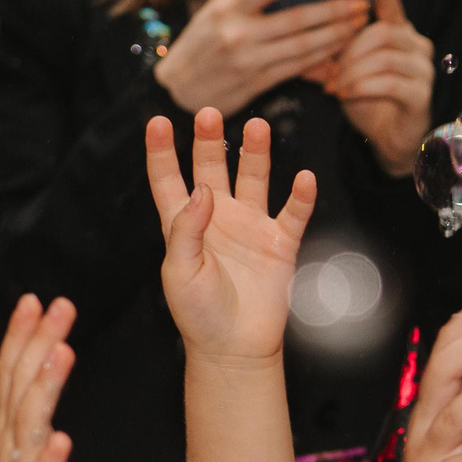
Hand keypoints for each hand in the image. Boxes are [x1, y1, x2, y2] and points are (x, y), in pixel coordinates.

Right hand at [0, 294, 76, 461]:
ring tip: (63, 352)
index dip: (21, 336)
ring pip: (30, 425)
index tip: (35, 298)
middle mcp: (10, 447)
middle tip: (57, 305)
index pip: (10, 373)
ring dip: (45, 388)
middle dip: (39, 344)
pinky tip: (62, 438)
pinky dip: (50, 460)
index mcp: (6, 432)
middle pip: (22, 387)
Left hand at [146, 109, 317, 362]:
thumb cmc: (198, 314)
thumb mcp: (178, 271)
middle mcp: (217, 218)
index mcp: (184, 224)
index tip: (157, 122)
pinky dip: (300, 196)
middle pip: (211, 168)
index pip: (168, 179)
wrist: (235, 348)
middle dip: (209, 140)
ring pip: (253, 179)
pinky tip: (303, 177)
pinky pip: (293, 213)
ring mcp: (250, 228)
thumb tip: (203, 189)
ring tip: (257, 126)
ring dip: (255, 153)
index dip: (161, 151)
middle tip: (210, 113)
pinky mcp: (279, 244)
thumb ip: (186, 228)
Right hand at [155, 0, 368, 118]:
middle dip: (333, 11)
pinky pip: (298, 68)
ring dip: (336, 35)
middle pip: (295, 20)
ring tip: (358, 24)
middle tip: (361, 3)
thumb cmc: (202, 45)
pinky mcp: (258, 83)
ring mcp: (248, 61)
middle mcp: (237, 34)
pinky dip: (322, 58)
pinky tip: (340, 50)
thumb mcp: (217, 15)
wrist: (176, 91)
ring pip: (303, 46)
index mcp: (225, 9)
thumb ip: (252, 4)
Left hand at [319, 0, 433, 178]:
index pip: (392, 4)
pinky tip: (345, 94)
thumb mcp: (346, 68)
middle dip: (349, 47)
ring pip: (384, 56)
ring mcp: (423, 70)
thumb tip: (300, 27)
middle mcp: (417, 46)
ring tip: (333, 84)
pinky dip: (362, 87)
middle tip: (328, 66)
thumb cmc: (366, 99)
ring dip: (352, 69)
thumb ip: (335, 46)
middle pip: (382, 31)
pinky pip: (389, 83)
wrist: (390, 139)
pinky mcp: (421, 95)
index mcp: (400, 33)